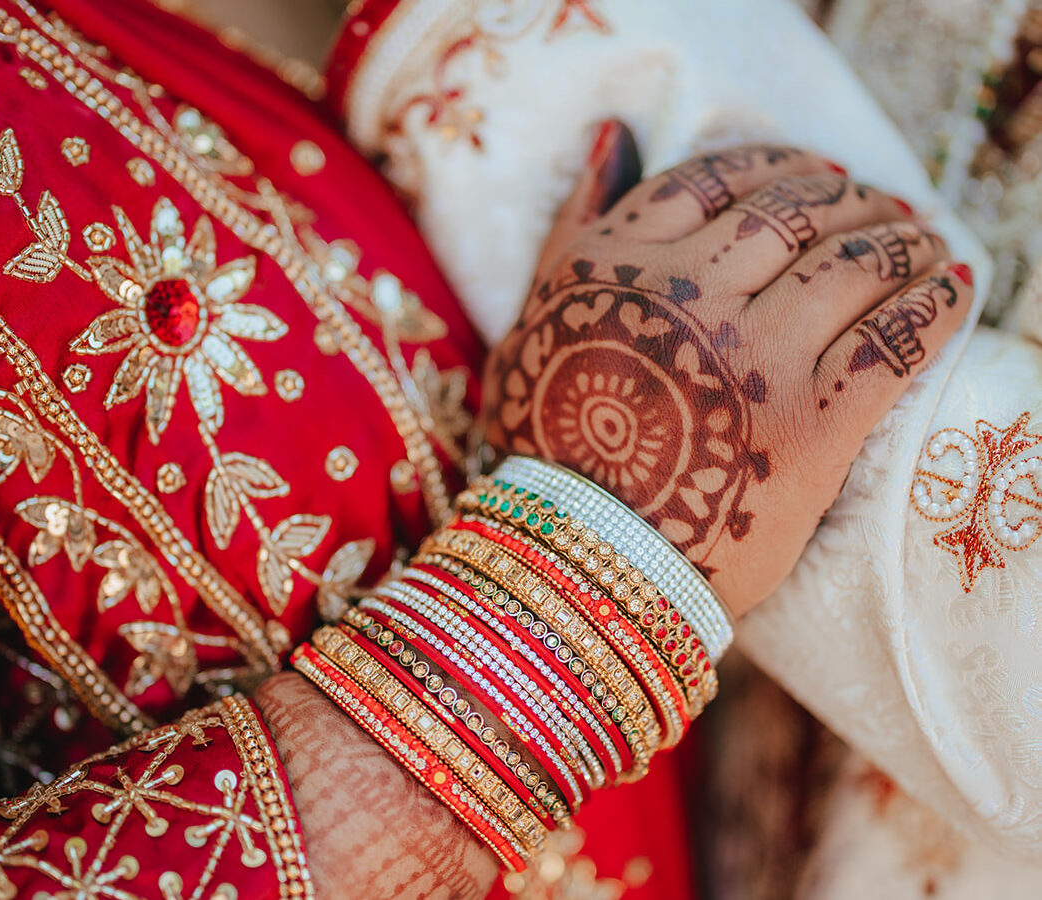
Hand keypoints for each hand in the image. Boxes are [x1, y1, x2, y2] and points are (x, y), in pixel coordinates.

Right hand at [483, 123, 973, 618]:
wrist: (579, 562)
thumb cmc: (546, 448)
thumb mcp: (529, 326)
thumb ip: (570, 229)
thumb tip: (618, 136)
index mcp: (616, 266)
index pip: (715, 180)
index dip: (775, 166)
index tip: (811, 175)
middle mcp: (684, 298)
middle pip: (795, 212)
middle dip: (849, 199)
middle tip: (879, 208)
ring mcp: (751, 359)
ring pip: (853, 263)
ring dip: (903, 240)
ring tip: (924, 241)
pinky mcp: (810, 424)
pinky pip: (894, 340)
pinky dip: (935, 305)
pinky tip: (952, 288)